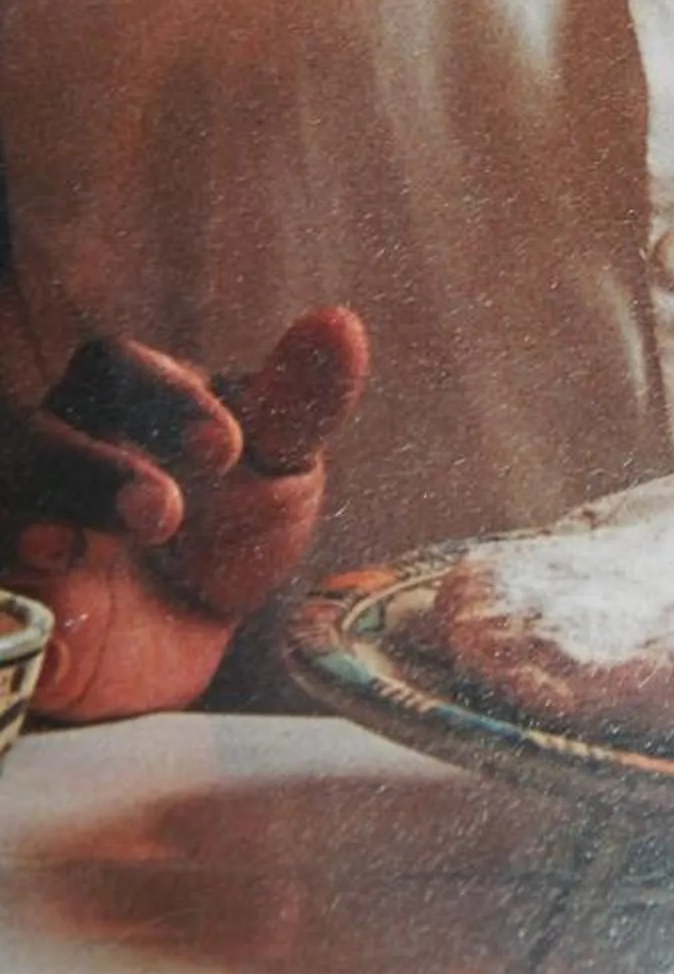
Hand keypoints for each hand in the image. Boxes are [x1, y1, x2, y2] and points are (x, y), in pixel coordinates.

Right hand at [0, 308, 369, 721]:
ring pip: (0, 504)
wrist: (180, 649)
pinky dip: (8, 602)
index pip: (115, 368)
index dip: (162, 399)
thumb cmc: (229, 531)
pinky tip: (52, 618)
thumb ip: (301, 404)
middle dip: (89, 468)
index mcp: (118, 403)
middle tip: (162, 511)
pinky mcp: (6, 603)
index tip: (226, 448)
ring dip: (34, 526)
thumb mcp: (276, 471)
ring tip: (73, 553)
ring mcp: (16, 526)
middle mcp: (50, 455)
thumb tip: (340, 323)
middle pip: (27, 434)